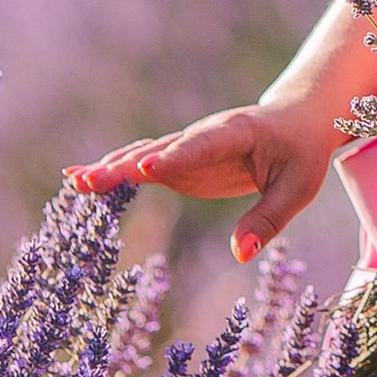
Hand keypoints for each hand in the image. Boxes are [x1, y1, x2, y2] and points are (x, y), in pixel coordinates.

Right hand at [65, 102, 337, 263]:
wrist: (296, 121)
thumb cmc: (301, 153)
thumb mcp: (298, 188)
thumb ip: (269, 219)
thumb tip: (242, 254)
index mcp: (237, 132)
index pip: (203, 145)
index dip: (176, 156)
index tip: (147, 168)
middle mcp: (204, 136)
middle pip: (162, 151)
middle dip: (127, 166)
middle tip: (89, 181)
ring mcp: (187, 148)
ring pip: (144, 156)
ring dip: (111, 169)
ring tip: (76, 182)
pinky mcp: (178, 163)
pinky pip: (142, 166)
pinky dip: (114, 172)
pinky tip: (81, 180)